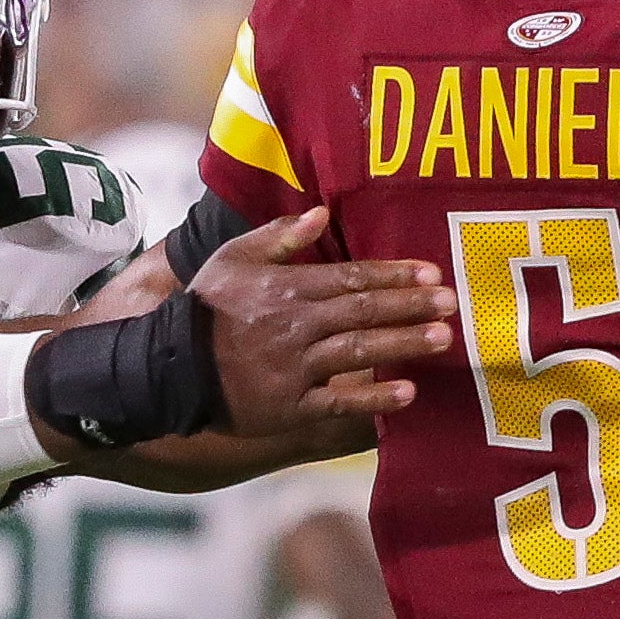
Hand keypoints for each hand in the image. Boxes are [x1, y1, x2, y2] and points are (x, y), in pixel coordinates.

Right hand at [189, 207, 454, 434]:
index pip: (350, 277)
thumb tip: (320, 212)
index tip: (431, 272)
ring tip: (442, 339)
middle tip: (452, 303)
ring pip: (357, 352)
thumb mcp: (233, 259)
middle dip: (409, 305)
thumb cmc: (205, 309)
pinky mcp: (289, 406)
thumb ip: (279, 236)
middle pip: (362, 312)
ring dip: (402, 344)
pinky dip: (373, 398)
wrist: (167, 367)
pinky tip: (408, 394)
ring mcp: (293, 368)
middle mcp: (295, 326)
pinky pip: (338, 402)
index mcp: (285, 288)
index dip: (392, 274)